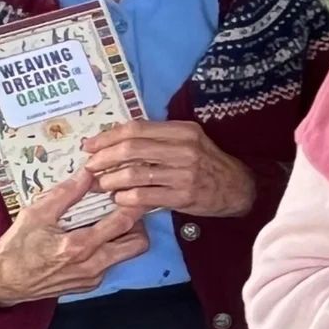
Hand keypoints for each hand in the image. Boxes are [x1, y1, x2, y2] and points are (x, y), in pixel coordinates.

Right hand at [0, 169, 150, 305]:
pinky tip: (94, 238)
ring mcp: (93, 278)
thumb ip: (65, 193)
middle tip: (126, 208)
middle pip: (138, 243)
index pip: (123, 222)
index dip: (134, 203)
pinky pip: (112, 264)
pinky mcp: (90, 285)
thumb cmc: (17, 247)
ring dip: (126, 236)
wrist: (2, 282)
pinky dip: (110, 249)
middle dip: (138, 224)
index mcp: (79, 246)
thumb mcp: (35, 214)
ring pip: (128, 255)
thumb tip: (89, 172)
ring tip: (110, 221)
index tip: (134, 190)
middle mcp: (92, 265)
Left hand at [82, 121, 256, 218]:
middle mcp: (184, 149)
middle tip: (90, 167)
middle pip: (131, 149)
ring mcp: (185, 174)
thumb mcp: (188, 142)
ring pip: (134, 174)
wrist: (238, 188)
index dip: (108, 137)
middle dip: (103, 159)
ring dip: (110, 181)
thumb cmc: (207, 163)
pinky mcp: (183, 196)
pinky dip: (125, 198)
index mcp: (183, 131)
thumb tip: (115, 142)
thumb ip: (158, 138)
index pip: (136, 129)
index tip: (90, 145)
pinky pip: (144, 196)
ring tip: (101, 185)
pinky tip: (120, 199)